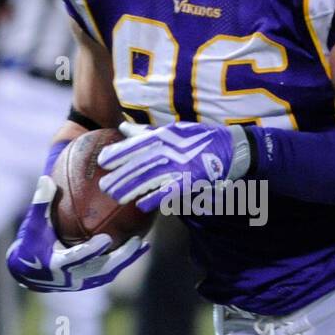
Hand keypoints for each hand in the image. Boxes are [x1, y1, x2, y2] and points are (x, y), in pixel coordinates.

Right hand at [6, 174, 148, 291]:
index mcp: (58, 264)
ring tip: (143, 243)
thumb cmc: (33, 243)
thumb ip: (41, 204)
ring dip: (127, 258)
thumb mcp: (34, 225)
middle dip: (120, 256)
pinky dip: (124, 260)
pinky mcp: (90, 282)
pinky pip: (110, 271)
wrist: (32, 273)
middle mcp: (73, 277)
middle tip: (136, 241)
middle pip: (101, 268)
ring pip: (109, 271)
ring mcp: (83, 281)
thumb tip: (46, 179)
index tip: (105, 239)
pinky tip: (139, 247)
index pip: (77, 258)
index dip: (91, 250)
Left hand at [96, 120, 248, 211]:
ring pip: (150, 178)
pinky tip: (142, 206)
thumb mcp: (173, 130)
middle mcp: (169, 149)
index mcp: (163, 136)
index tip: (102, 162)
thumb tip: (122, 128)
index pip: (135, 145)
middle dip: (120, 176)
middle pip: (139, 164)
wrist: (232, 148)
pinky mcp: (191, 179)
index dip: (118, 153)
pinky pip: (169, 191)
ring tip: (117, 198)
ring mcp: (180, 164)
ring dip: (132, 189)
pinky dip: (155, 198)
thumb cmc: (200, 139)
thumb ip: (146, 133)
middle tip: (104, 187)